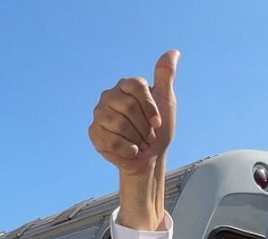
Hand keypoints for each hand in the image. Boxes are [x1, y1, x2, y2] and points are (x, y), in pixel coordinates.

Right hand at [88, 50, 179, 175]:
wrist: (150, 158)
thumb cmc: (158, 130)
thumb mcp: (166, 101)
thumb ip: (165, 76)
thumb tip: (173, 52)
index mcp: (126, 85)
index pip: (137, 86)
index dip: (150, 108)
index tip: (157, 123)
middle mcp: (109, 96)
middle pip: (128, 107)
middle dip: (144, 127)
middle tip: (148, 136)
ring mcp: (99, 113)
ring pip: (119, 124)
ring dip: (137, 139)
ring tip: (139, 142)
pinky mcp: (94, 132)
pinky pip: (112, 141)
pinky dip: (128, 150)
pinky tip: (130, 150)